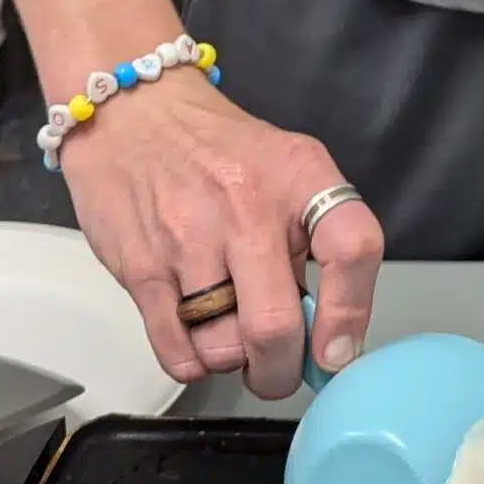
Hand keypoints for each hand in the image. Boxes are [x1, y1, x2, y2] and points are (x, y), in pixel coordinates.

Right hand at [60, 69, 382, 401]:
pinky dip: (194, 362)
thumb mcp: (285, 168)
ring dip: (232, 360)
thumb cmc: (217, 150)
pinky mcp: (142, 267)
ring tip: (227, 330)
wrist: (131, 113)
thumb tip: (329, 339)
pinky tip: (195, 335)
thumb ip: (314, 241)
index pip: (352, 247)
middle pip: (276, 326)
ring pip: (224, 349)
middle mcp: (247, 204)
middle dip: (279, 370)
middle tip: (276, 367)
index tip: (336, 350)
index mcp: (300, 174)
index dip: (351, 314)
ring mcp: (189, 238)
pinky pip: (177, 353)